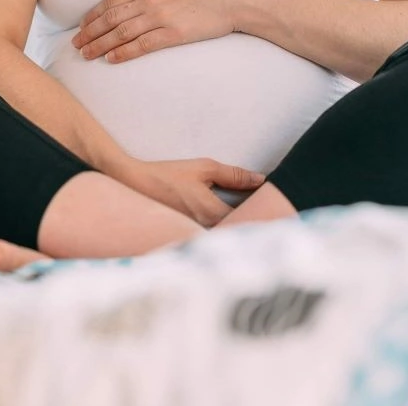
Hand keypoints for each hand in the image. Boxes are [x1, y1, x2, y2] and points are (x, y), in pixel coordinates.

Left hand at [71, 0, 240, 62]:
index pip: (112, 0)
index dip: (94, 14)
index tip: (83, 24)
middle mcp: (150, 0)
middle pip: (110, 17)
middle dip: (90, 31)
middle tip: (76, 43)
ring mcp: (161, 16)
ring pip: (120, 32)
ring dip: (100, 45)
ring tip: (86, 54)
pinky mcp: (174, 33)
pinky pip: (142, 45)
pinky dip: (123, 53)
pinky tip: (111, 60)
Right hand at [120, 157, 265, 227]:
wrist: (134, 184)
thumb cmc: (169, 174)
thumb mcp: (204, 168)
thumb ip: (234, 175)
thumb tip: (261, 179)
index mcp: (211, 213)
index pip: (247, 220)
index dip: (262, 214)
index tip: (273, 206)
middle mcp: (204, 230)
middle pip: (237, 233)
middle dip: (251, 224)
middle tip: (264, 212)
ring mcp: (193, 237)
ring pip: (224, 237)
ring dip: (235, 229)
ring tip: (245, 217)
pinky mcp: (185, 238)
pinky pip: (210, 238)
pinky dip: (220, 232)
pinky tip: (224, 224)